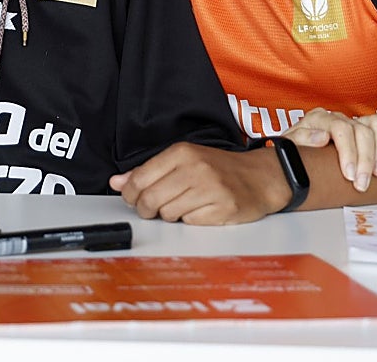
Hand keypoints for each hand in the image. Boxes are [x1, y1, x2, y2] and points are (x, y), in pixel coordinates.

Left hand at [108, 142, 287, 224]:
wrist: (260, 178)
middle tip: (151, 210)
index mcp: (181, 153)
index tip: (132, 198)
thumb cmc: (218, 169)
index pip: (140, 179)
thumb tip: (116, 183)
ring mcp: (210, 189)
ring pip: (168, 214)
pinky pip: (190, 223)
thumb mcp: (182, 161)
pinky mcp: (223, 209)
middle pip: (151, 199)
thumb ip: (148, 171)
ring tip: (181, 206)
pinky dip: (189, 221)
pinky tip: (199, 211)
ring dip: (169, 215)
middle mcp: (195, 169)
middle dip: (146, 209)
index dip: (130, 194)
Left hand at [282, 107, 376, 191]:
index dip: (348, 152)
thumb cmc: (295, 150)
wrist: (295, 151)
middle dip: (365, 159)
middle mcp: (338, 117)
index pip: (340, 129)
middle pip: (361, 130)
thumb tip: (322, 137)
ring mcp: (353, 119)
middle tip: (363, 183)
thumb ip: (302, 138)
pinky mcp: (366, 125)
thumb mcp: (290, 145)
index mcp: (318, 119)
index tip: (349, 174)